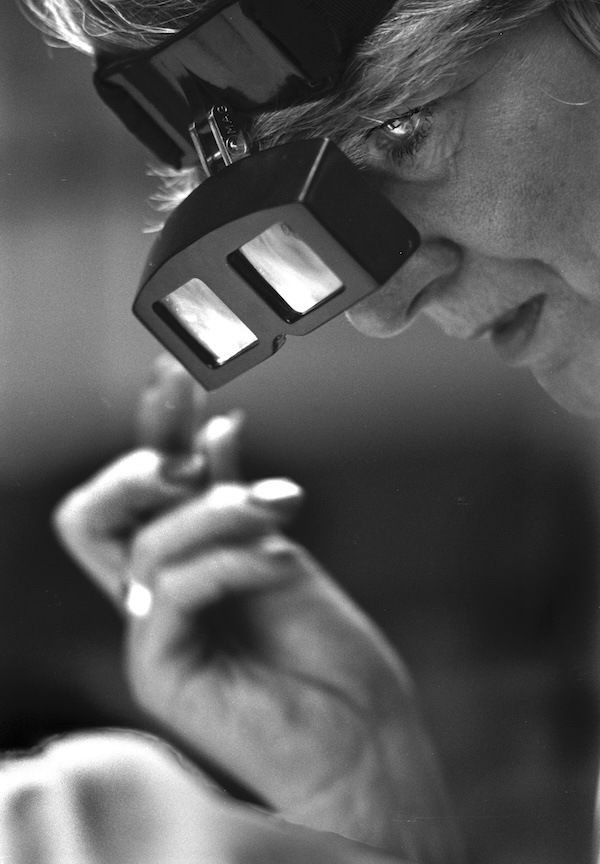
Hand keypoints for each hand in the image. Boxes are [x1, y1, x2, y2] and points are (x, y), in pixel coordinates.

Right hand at [53, 355, 461, 863]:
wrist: (362, 733)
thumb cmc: (327, 650)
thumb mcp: (276, 550)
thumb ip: (236, 499)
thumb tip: (218, 428)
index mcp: (178, 568)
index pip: (135, 493)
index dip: (148, 431)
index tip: (175, 377)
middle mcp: (152, 597)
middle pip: (90, 517)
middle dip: (141, 467)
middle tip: (195, 466)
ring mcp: (152, 636)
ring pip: (144, 546)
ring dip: (215, 516)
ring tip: (277, 512)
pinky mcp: (160, 671)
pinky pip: (170, 592)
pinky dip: (228, 561)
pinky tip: (281, 561)